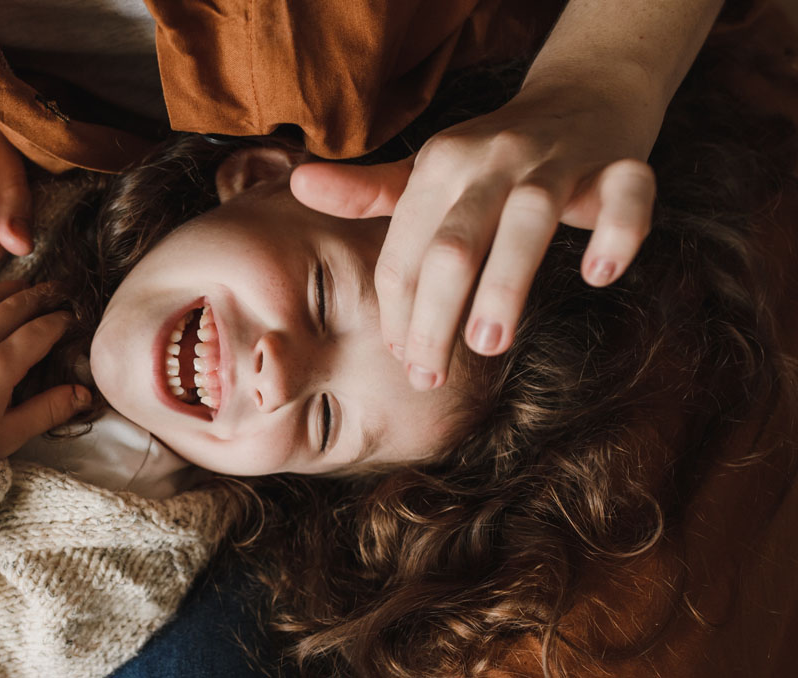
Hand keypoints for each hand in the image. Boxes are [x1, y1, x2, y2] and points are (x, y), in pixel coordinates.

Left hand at [0, 281, 89, 465]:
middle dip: (41, 296)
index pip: (41, 330)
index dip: (62, 320)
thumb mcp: (8, 436)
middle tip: (58, 292)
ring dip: (8, 289)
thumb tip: (84, 393)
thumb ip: (49, 411)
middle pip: (15, 305)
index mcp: (0, 366)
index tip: (74, 318)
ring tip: (25, 286)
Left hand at [291, 83, 656, 389]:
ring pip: (528, 221)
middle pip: (454, 244)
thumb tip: (300, 183)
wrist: (588, 93)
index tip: (402, 361)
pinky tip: (598, 275)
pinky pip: (626, 196)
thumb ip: (371, 191)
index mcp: (440, 166)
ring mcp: (558, 160)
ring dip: (505, 284)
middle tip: (427, 376)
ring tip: (488, 343)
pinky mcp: (621, 164)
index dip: (398, 311)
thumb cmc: (496, 154)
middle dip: (434, 315)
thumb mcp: (431, 172)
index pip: (407, 251)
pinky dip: (615, 234)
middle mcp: (492, 159)